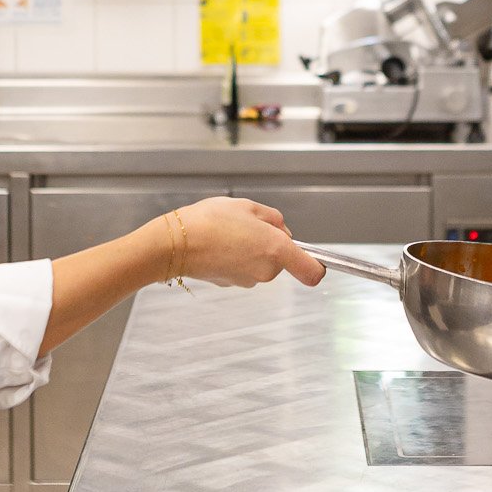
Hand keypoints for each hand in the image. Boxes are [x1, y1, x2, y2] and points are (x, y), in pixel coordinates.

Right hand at [168, 197, 325, 288]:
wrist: (174, 243)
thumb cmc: (210, 221)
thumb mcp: (249, 206)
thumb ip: (274, 219)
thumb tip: (282, 230)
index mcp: (277, 251)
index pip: (313, 272)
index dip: (316, 264)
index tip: (313, 256)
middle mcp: (266, 271)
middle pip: (282, 260)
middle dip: (271, 243)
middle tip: (250, 225)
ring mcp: (248, 280)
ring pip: (261, 263)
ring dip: (252, 249)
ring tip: (230, 232)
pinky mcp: (231, 284)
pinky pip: (243, 268)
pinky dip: (237, 257)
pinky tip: (220, 243)